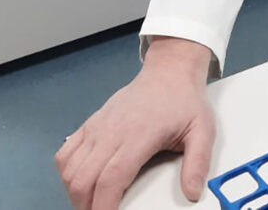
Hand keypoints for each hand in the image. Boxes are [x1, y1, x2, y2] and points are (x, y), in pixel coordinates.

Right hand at [55, 36, 214, 209]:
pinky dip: (67, 173)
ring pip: (69, 169)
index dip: (104, 206)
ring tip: (93, 203)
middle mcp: (112, 131)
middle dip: (87, 206)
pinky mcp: (90, 123)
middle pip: (83, 179)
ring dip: (76, 193)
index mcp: (139, 135)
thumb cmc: (184, 100)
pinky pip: (65, 153)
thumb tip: (192, 193)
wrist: (169, 71)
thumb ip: (198, 162)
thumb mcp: (203, 129)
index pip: (111, 178)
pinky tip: (81, 181)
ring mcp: (97, 126)